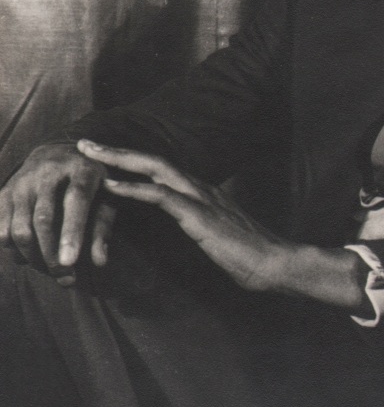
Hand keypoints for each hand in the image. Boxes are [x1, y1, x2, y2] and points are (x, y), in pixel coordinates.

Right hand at [0, 141, 116, 284]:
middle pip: (43, 219)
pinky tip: (31, 257)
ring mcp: (23, 182)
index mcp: (82, 169)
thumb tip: (99, 262)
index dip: (72, 232)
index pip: (76, 200)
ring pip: (20, 228)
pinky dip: (14, 251)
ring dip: (34, 258)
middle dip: (51, 255)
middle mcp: (48, 172)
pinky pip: (2, 230)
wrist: (57, 152)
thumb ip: (103, 227)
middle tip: (66, 278)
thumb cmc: (90, 183)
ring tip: (51, 270)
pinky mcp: (5, 192)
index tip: (70, 262)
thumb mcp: (107, 197)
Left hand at [79, 140, 291, 292]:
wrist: (275, 263)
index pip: (161, 168)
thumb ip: (195, 226)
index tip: (104, 155)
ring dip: (119, 160)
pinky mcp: (200, 215)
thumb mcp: (214, 236)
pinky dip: (134, 188)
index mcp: (201, 192)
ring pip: (154, 168)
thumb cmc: (247, 256)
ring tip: (90, 154)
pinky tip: (112, 186)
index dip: (131, 160)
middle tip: (84, 143)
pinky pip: (162, 196)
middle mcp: (199, 187)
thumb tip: (177, 230)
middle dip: (116, 150)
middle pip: (152, 160)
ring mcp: (201, 198)